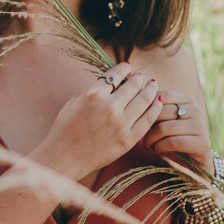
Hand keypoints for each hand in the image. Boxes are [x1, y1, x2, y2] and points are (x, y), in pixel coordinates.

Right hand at [33, 62, 161, 179]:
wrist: (65, 157)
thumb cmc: (66, 128)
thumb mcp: (75, 101)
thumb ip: (96, 91)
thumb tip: (114, 83)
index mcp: (94, 94)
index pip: (115, 74)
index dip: (124, 68)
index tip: (128, 66)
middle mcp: (109, 107)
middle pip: (133, 85)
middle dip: (138, 78)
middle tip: (141, 77)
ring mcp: (121, 124)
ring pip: (144, 100)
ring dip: (150, 89)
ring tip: (152, 85)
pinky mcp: (128, 139)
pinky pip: (148, 120)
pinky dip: (155, 108)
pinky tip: (158, 101)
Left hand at [142, 90, 211, 166]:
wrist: (194, 165)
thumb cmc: (174, 140)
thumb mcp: (164, 122)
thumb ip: (155, 109)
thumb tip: (136, 93)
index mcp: (188, 100)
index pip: (162, 95)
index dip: (146, 108)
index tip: (139, 120)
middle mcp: (196, 110)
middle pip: (160, 111)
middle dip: (146, 125)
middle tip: (141, 136)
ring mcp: (201, 126)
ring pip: (164, 127)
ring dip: (150, 139)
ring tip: (148, 145)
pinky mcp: (202, 143)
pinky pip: (172, 142)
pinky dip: (159, 147)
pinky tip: (156, 150)